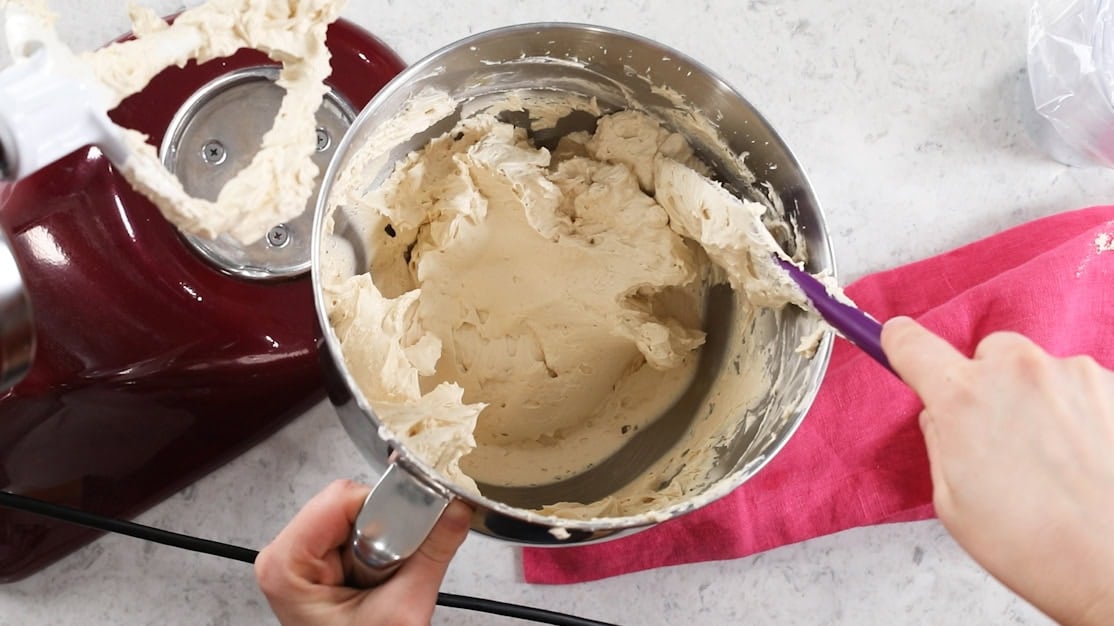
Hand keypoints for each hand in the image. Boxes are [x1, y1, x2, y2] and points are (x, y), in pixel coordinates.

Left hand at [254, 480, 471, 625]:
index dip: (384, 510)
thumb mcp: (403, 611)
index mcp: (286, 563)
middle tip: (392, 570)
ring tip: (382, 580)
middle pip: (348, 502)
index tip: (408, 535)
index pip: (342, 498)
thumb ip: (432, 554)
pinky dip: (378, 546)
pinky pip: (353, 529)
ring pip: (355, 512)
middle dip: (385, 529)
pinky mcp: (314, 561)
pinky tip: (377, 577)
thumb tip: (456, 510)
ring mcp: (297, 557)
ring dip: (384, 539)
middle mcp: (284, 554)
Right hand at [881, 317, 1113, 625]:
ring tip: (1050, 463)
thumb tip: (941, 415)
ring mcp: (1074, 375)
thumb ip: (939, 441)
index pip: (911, 343)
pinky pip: (1082, 389)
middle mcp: (1017, 372)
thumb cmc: (1036, 546)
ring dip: (1038, 402)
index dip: (899, 342)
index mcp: (963, 397)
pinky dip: (1079, 415)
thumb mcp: (951, 501)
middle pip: (988, 353)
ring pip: (1040, 372)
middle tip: (998, 438)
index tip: (897, 341)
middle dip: (987, 385)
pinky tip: (1083, 462)